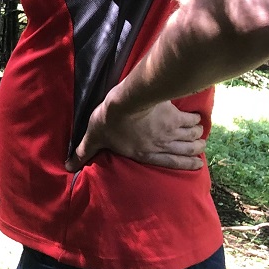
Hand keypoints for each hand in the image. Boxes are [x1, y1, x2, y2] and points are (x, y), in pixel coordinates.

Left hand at [66, 97, 205, 171]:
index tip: (197, 164)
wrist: (126, 102)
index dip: (185, 164)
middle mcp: (161, 144)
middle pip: (186, 149)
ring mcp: (171, 130)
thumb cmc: (108, 122)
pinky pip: (191, 120)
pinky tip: (199, 118)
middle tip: (200, 148)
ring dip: (196, 136)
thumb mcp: (93, 138)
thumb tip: (68, 166)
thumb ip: (84, 152)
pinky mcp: (175, 115)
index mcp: (144, 153)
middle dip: (194, 149)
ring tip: (199, 133)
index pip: (170, 162)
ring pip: (191, 135)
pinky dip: (197, 120)